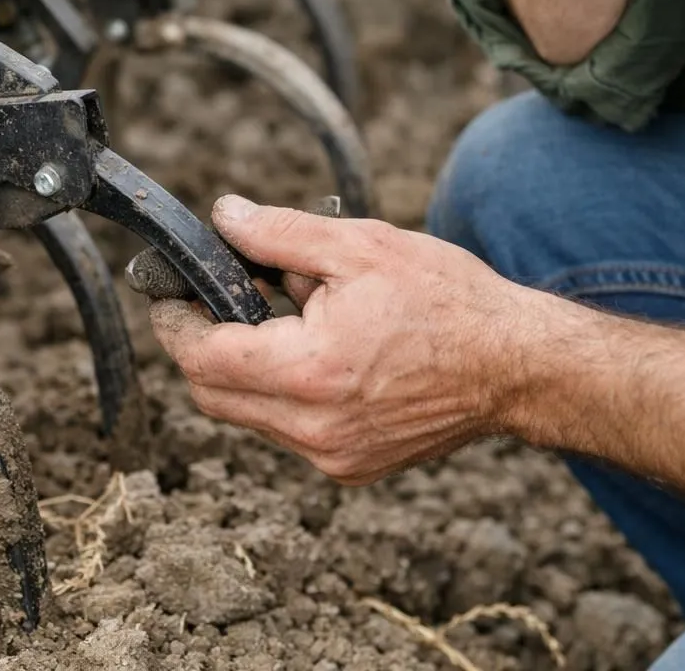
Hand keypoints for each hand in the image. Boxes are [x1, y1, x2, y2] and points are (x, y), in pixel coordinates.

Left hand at [147, 195, 540, 484]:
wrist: (515, 365)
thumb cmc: (447, 301)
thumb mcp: (360, 246)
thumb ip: (280, 234)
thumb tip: (224, 217)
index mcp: (309, 371)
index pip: (201, 358)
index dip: (174, 323)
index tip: (170, 294)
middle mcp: (313, 428)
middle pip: (213, 395)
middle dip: (205, 346)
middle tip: (224, 299)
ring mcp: (332, 456)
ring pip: (249, 415)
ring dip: (250, 368)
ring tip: (296, 320)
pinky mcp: (350, 467)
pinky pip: (288, 430)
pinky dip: (285, 393)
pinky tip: (325, 355)